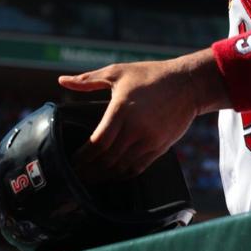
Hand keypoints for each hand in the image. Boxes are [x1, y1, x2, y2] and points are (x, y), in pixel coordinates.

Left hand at [57, 55, 204, 181]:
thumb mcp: (117, 72)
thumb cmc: (150, 75)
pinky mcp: (160, 147)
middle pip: (107, 159)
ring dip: (103, 176)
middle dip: (88, 170)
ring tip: (90, 178)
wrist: (187, 84)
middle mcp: (134, 128)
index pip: (98, 143)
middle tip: (75, 175)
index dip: (83, 157)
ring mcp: (149, 140)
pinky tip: (112, 175)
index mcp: (121, 110)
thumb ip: (87, 79)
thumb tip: (62, 81)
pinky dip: (122, 175)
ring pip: (121, 167)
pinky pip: (138, 168)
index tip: (71, 162)